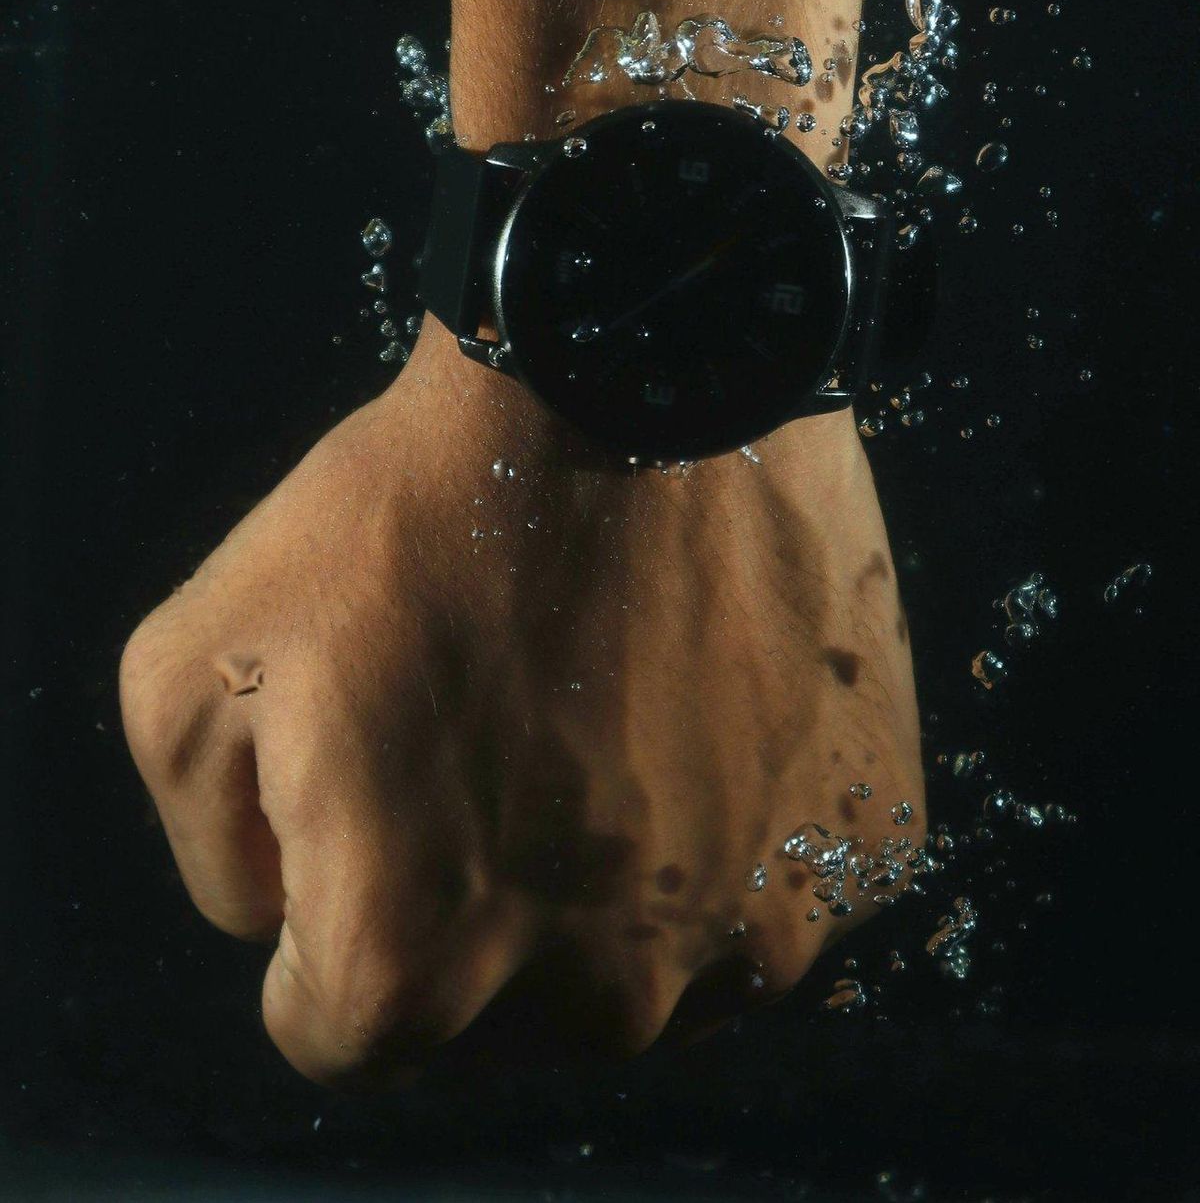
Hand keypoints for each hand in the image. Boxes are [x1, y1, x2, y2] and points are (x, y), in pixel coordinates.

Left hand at [119, 313, 923, 1090]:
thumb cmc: (411, 510)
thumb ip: (213, 848)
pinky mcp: (860, 855)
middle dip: (469, 891)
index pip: (333, 1023)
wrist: (641, 371)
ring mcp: (755, 938)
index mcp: (415, 970)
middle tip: (489, 719)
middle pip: (495, 1010)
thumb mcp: (191, 664)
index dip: (324, 899)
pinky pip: (760, 885)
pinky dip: (727, 815)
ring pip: (636, 957)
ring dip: (606, 868)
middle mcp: (601, 1003)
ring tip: (599, 700)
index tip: (370, 778)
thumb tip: (293, 913)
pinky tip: (701, 692)